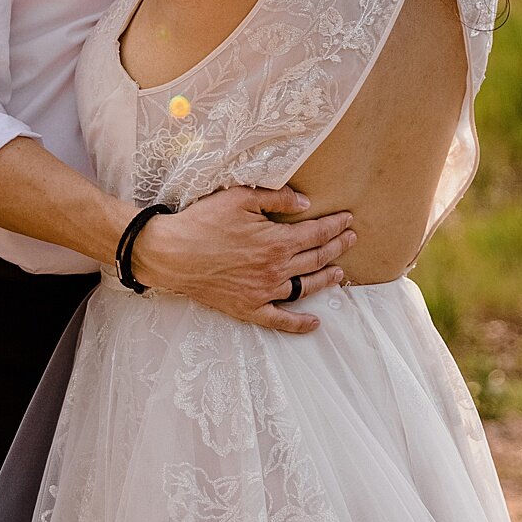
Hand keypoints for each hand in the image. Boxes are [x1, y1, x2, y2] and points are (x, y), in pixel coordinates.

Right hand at [130, 186, 352, 336]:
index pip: (317, 234)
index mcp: (277, 242)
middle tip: (351, 240)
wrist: (171, 253)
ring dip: (327, 280)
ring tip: (340, 273)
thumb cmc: (202, 222)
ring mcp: (263, 292)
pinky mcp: (248, 308)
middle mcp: (276, 270)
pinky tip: (314, 323)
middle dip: (338, 248)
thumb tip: (304, 203)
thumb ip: (276, 198)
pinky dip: (299, 324)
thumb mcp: (239, 197)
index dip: (335, 226)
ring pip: (305, 288)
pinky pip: (280, 321)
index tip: (348, 220)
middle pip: (317, 259)